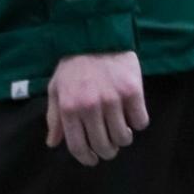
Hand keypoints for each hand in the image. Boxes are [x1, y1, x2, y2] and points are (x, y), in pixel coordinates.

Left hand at [45, 51, 148, 166]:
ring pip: (124, 137)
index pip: (78, 147)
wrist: (96, 34)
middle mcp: (90, 107)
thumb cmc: (73, 64)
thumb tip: (53, 143)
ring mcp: (113, 100)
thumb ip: (54, 118)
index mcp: (69, 108)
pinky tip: (132, 113)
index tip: (93, 159)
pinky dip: (138, 122)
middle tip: (110, 145)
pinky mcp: (132, 91)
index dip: (87, 158)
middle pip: (104, 146)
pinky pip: (140, 121)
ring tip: (121, 128)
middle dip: (107, 151)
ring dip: (123, 138)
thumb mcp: (56, 89)